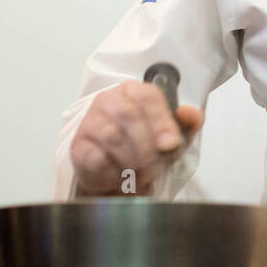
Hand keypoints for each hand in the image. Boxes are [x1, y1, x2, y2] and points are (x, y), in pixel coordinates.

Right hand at [70, 80, 203, 195]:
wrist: (120, 175)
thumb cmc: (147, 147)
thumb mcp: (174, 136)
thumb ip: (187, 123)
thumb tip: (189, 113)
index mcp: (134, 91)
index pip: (147, 95)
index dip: (161, 120)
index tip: (170, 144)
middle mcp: (109, 100)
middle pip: (128, 114)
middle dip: (146, 145)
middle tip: (155, 166)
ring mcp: (90, 122)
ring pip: (112, 136)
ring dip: (132, 160)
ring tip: (141, 173)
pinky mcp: (78, 146)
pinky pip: (96, 157)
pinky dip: (114, 171)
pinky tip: (121, 175)